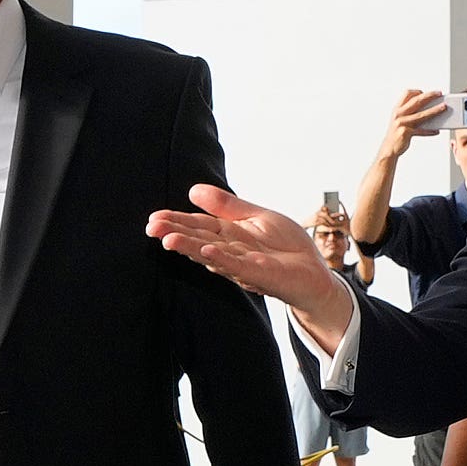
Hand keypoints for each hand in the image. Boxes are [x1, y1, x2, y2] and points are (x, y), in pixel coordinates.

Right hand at [148, 185, 352, 329]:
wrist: (315, 273)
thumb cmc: (287, 247)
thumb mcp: (257, 216)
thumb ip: (227, 206)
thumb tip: (193, 190)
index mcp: (229, 235)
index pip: (199, 226)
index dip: (177, 222)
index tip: (154, 218)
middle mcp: (231, 251)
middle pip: (199, 240)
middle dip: (175, 234)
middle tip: (151, 227)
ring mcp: (244, 264)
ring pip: (212, 254)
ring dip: (190, 248)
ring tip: (168, 240)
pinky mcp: (260, 274)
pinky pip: (238, 266)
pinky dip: (222, 259)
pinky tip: (207, 252)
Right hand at [374, 88, 448, 162]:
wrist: (388, 149)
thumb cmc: (396, 134)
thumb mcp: (400, 120)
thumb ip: (411, 113)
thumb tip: (429, 108)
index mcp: (397, 109)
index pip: (407, 94)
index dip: (417, 91)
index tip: (427, 92)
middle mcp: (399, 114)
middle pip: (416, 101)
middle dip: (429, 96)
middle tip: (439, 94)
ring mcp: (402, 123)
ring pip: (421, 115)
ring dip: (434, 110)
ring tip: (443, 108)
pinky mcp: (405, 133)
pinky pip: (421, 130)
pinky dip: (430, 131)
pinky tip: (436, 131)